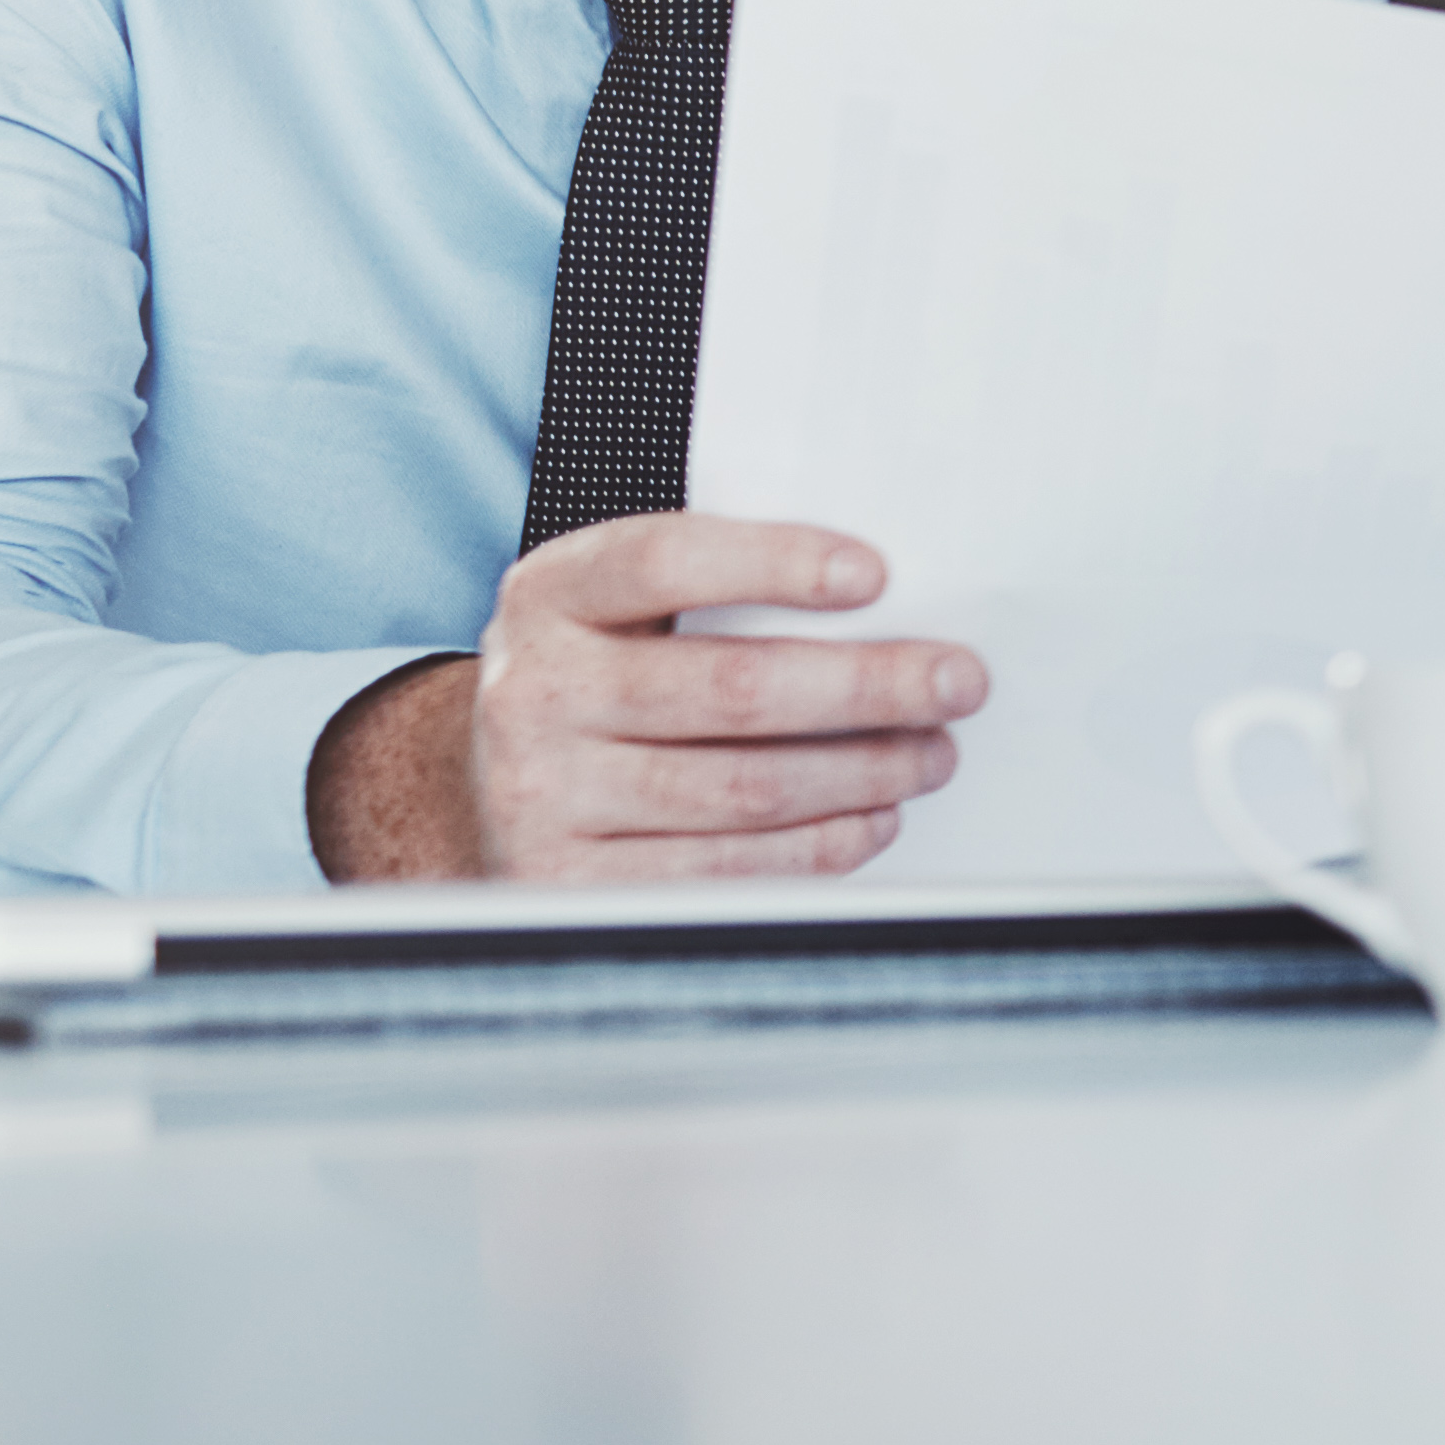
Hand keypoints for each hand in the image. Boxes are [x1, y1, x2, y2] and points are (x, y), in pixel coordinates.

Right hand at [309, 517, 982, 882]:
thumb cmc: (602, 675)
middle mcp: (532, 691)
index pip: (665, 561)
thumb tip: (885, 593)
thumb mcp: (622, 610)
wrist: (486, 788)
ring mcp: (543, 795)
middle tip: (958, 679)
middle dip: (870, 686)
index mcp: (549, 595)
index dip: (775, 563)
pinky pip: (727, 869)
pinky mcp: (572, 883)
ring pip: (745, 787)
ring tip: (933, 752)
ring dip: (866, 771)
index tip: (875, 573)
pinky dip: (821, 845)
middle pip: (732, 687)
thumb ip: (718, 587)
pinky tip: (873, 817)